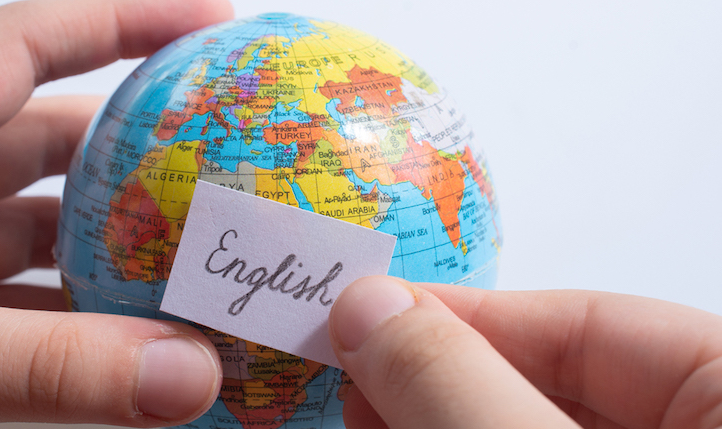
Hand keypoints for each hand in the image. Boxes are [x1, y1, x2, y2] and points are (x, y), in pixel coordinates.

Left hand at [0, 0, 232, 426]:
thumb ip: (38, 371)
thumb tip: (190, 379)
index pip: (28, 41)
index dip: (125, 19)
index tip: (214, 27)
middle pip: (51, 137)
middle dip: (145, 150)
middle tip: (231, 170)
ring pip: (40, 231)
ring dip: (117, 250)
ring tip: (200, 270)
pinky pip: (17, 303)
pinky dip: (78, 321)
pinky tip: (131, 348)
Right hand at [329, 276, 721, 428]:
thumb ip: (462, 389)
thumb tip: (369, 308)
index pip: (593, 323)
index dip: (468, 316)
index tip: (371, 319)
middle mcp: (706, 428)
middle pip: (559, 381)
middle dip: (443, 378)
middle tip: (360, 381)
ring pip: (533, 428)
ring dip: (442, 420)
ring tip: (369, 419)